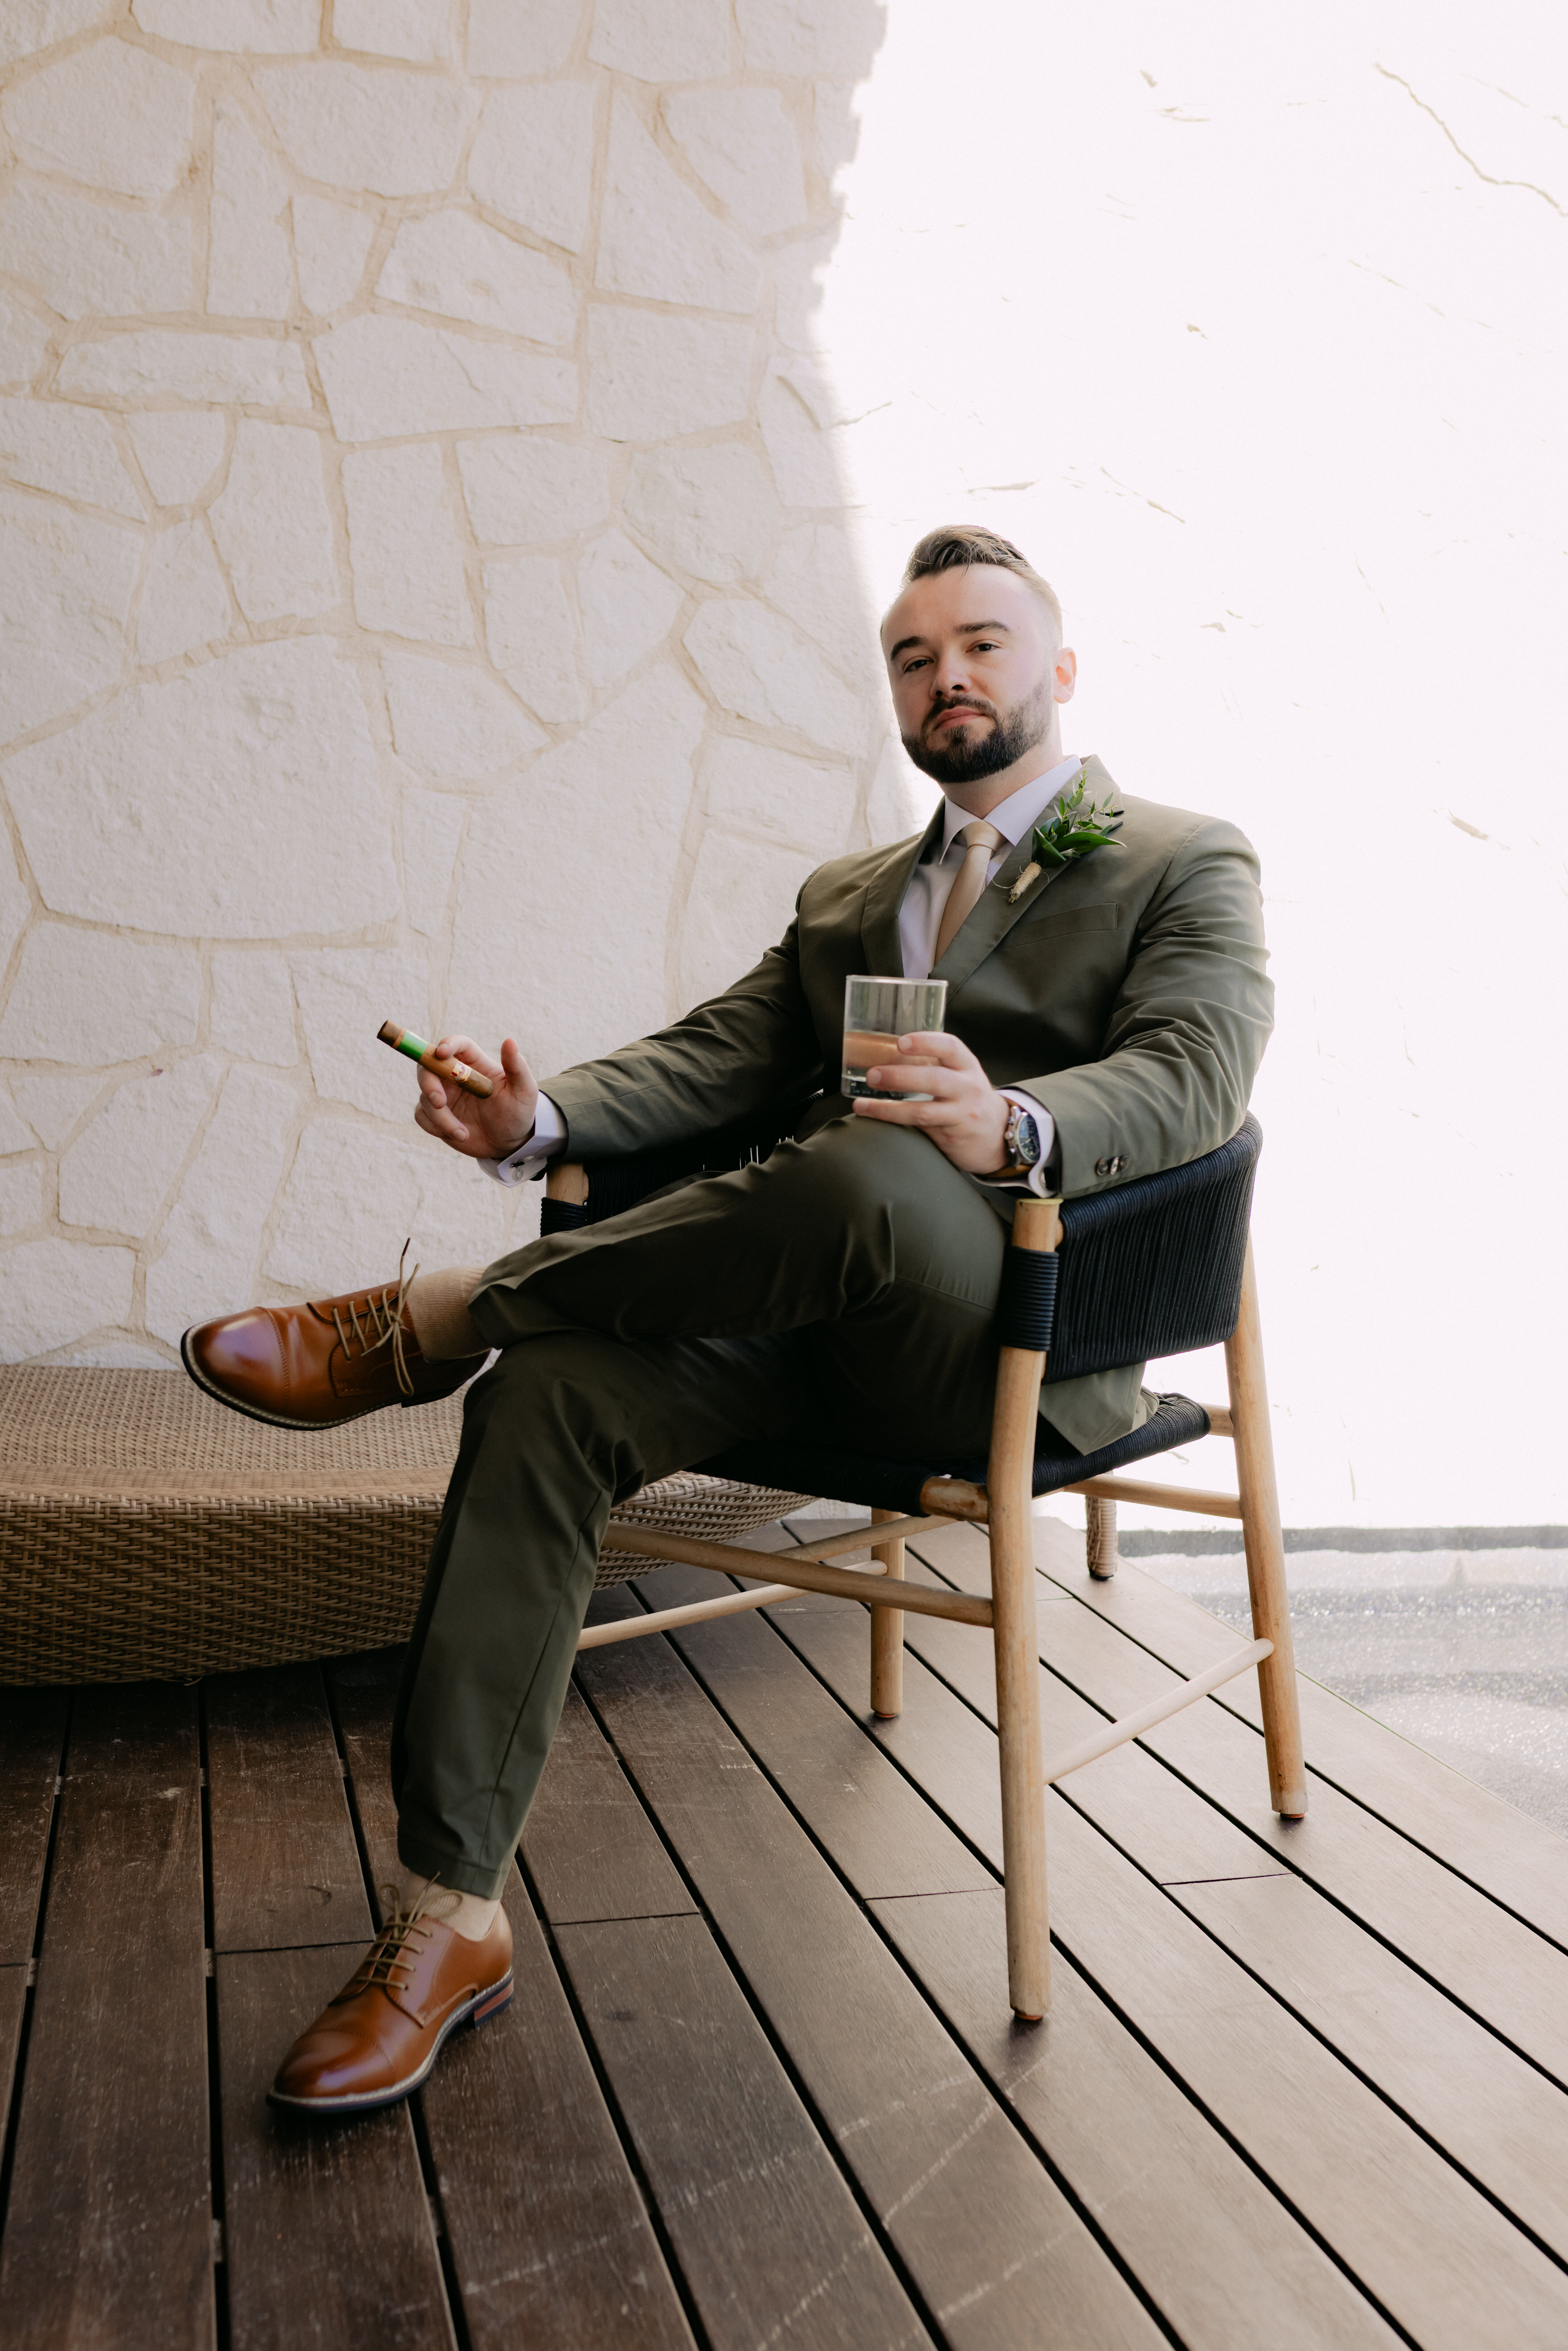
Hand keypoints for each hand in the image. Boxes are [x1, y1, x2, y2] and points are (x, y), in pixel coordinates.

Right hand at [413, 1034, 538, 1161]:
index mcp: (475, 1063)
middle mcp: (455, 1075)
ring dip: (441, 1117)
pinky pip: (421, 1115)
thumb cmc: (518, 1112)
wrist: (508, 1142)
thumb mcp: (523, 1090)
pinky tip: (457, 1135)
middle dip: (428, 1083)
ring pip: (425, 1096)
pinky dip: (435, 1126)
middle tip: (439, 1102)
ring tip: (463, 1133)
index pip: (458, 1044)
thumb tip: (510, 1041)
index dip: (447, 1044)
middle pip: (428, 1065)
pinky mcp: (435, 1114)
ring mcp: (443, 1094)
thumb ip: (517, 1066)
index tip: (442, 1053)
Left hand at [851, 1031, 1011, 1173]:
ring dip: (888, 1108)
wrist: (998, 1135)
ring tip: (863, 1105)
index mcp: (967, 1066)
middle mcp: (967, 1088)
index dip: (926, 1042)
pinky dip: (894, 1122)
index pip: (950, 1047)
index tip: (902, 1042)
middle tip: (873, 1075)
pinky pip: (919, 1128)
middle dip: (900, 1076)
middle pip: (935, 1080)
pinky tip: (874, 1116)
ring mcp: (960, 1114)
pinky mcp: (951, 1135)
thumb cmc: (970, 1098)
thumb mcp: (963, 1075)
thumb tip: (889, 1051)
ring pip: (923, 1111)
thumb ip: (937, 1063)